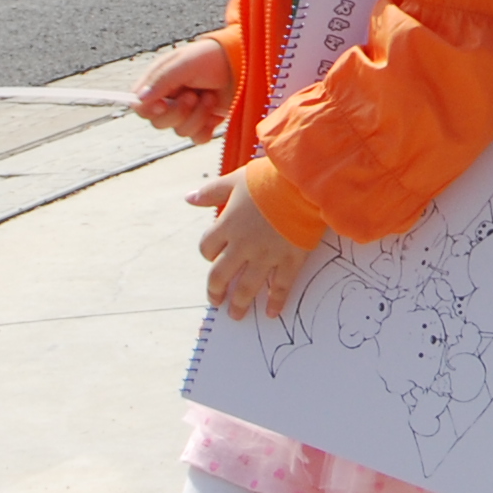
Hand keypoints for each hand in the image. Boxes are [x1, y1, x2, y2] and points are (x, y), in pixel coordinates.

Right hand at [132, 35, 232, 140]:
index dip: (149, 110)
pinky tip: (215, 114)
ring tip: (210, 97)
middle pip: (159, 123)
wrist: (245, 63)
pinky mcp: (206, 123)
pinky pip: (197, 138)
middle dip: (178, 111)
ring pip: (180, 131)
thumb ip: (161, 80)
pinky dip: (206, 128)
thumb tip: (139, 100)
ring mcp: (189, 113)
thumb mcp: (185, 63)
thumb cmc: (213, 57)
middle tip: (194, 95)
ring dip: (197, 116)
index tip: (163, 104)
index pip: (140, 106)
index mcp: (160, 84)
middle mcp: (172, 100)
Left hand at [191, 170, 315, 320]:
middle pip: (220, 276)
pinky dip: (275, 302)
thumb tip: (188, 199)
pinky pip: (280, 287)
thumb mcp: (235, 180)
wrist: (305, 181)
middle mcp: (242, 245)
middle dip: (216, 291)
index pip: (207, 248)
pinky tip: (270, 312)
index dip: (208, 253)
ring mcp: (266, 255)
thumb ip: (212, 192)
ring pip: (246, 288)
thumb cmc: (270, 177)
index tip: (213, 256)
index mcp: (227, 225)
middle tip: (216, 301)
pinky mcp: (290, 260)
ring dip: (239, 304)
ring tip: (236, 315)